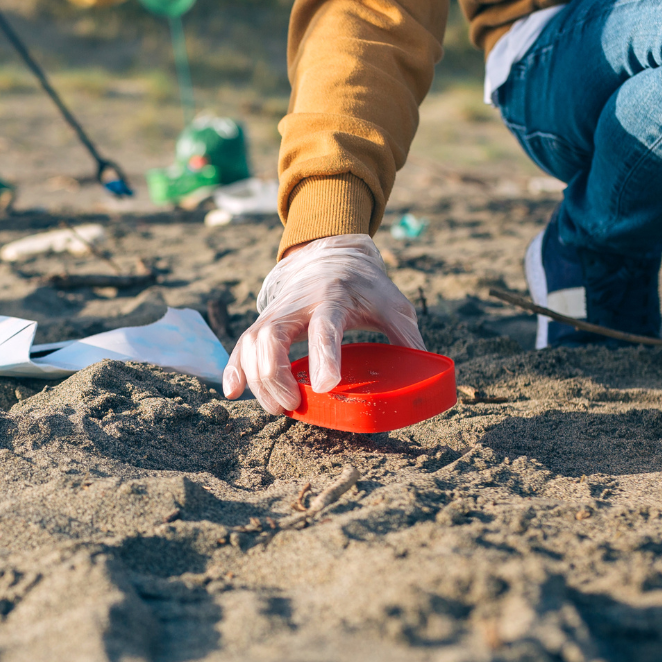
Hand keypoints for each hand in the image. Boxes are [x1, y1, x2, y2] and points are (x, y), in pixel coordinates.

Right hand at [223, 234, 425, 414]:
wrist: (330, 254)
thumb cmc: (365, 285)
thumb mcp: (393, 304)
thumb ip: (407, 337)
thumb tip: (426, 375)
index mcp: (334, 298)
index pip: (325, 327)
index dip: (323, 357)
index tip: (325, 387)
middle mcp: (298, 304)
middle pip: (272, 338)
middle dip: (276, 376)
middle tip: (295, 405)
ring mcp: (276, 312)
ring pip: (251, 343)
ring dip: (258, 380)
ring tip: (279, 407)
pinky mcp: (263, 321)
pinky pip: (241, 345)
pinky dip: (235, 369)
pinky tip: (234, 392)